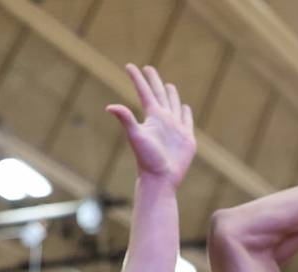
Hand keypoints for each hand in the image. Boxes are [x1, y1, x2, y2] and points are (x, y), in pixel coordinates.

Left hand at [107, 64, 194, 186]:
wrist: (162, 179)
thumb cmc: (148, 160)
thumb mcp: (136, 136)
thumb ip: (126, 119)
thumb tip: (109, 107)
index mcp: (153, 117)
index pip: (144, 92)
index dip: (138, 79)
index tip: (129, 66)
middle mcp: (164, 120)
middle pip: (159, 94)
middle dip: (154, 81)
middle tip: (149, 69)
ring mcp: (176, 128)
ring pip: (174, 105)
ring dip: (171, 95)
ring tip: (169, 86)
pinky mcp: (187, 139)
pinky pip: (187, 121)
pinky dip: (186, 113)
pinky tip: (185, 108)